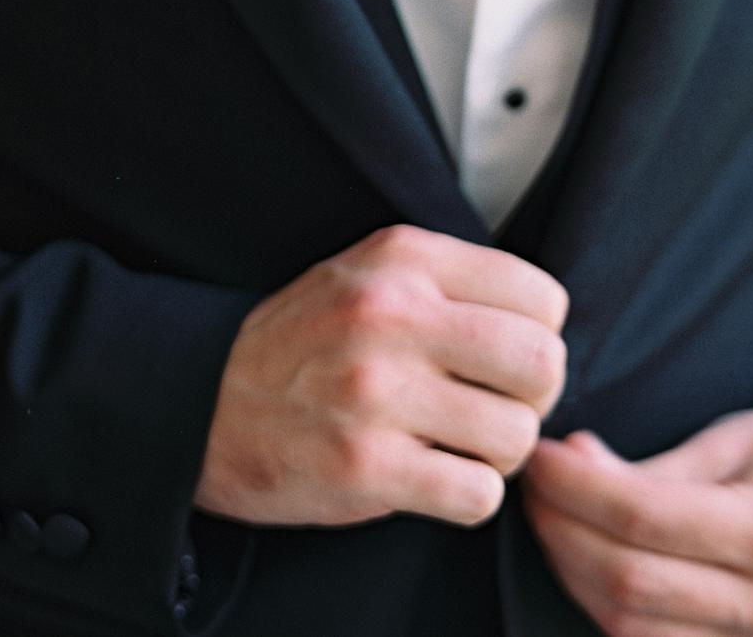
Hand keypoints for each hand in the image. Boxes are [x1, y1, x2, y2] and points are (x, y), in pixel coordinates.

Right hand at [193, 222, 568, 528]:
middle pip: (542, 364)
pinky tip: (435, 476)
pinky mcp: (367, 466)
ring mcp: (378, 392)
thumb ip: (451, 281)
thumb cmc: (306, 341)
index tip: (504, 357)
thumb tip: (547, 325)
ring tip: (459, 444)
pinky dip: (468, 495)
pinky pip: (478, 494)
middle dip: (533, 398)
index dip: (538, 336)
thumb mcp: (369, 271)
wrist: (205, 401)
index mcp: (403, 258)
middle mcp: (393, 315)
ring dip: (499, 454)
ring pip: (517, 436)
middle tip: (498, 407)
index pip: (542, 296)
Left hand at [520, 397, 752, 636]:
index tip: (538, 454)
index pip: (641, 519)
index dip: (574, 487)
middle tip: (531, 482)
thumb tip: (567, 466)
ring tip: (550, 514)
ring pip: (628, 628)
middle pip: (627, 583)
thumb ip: (650, 468)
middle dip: (560, 529)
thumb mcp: (731, 440)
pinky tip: (583, 558)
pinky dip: (602, 606)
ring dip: (571, 570)